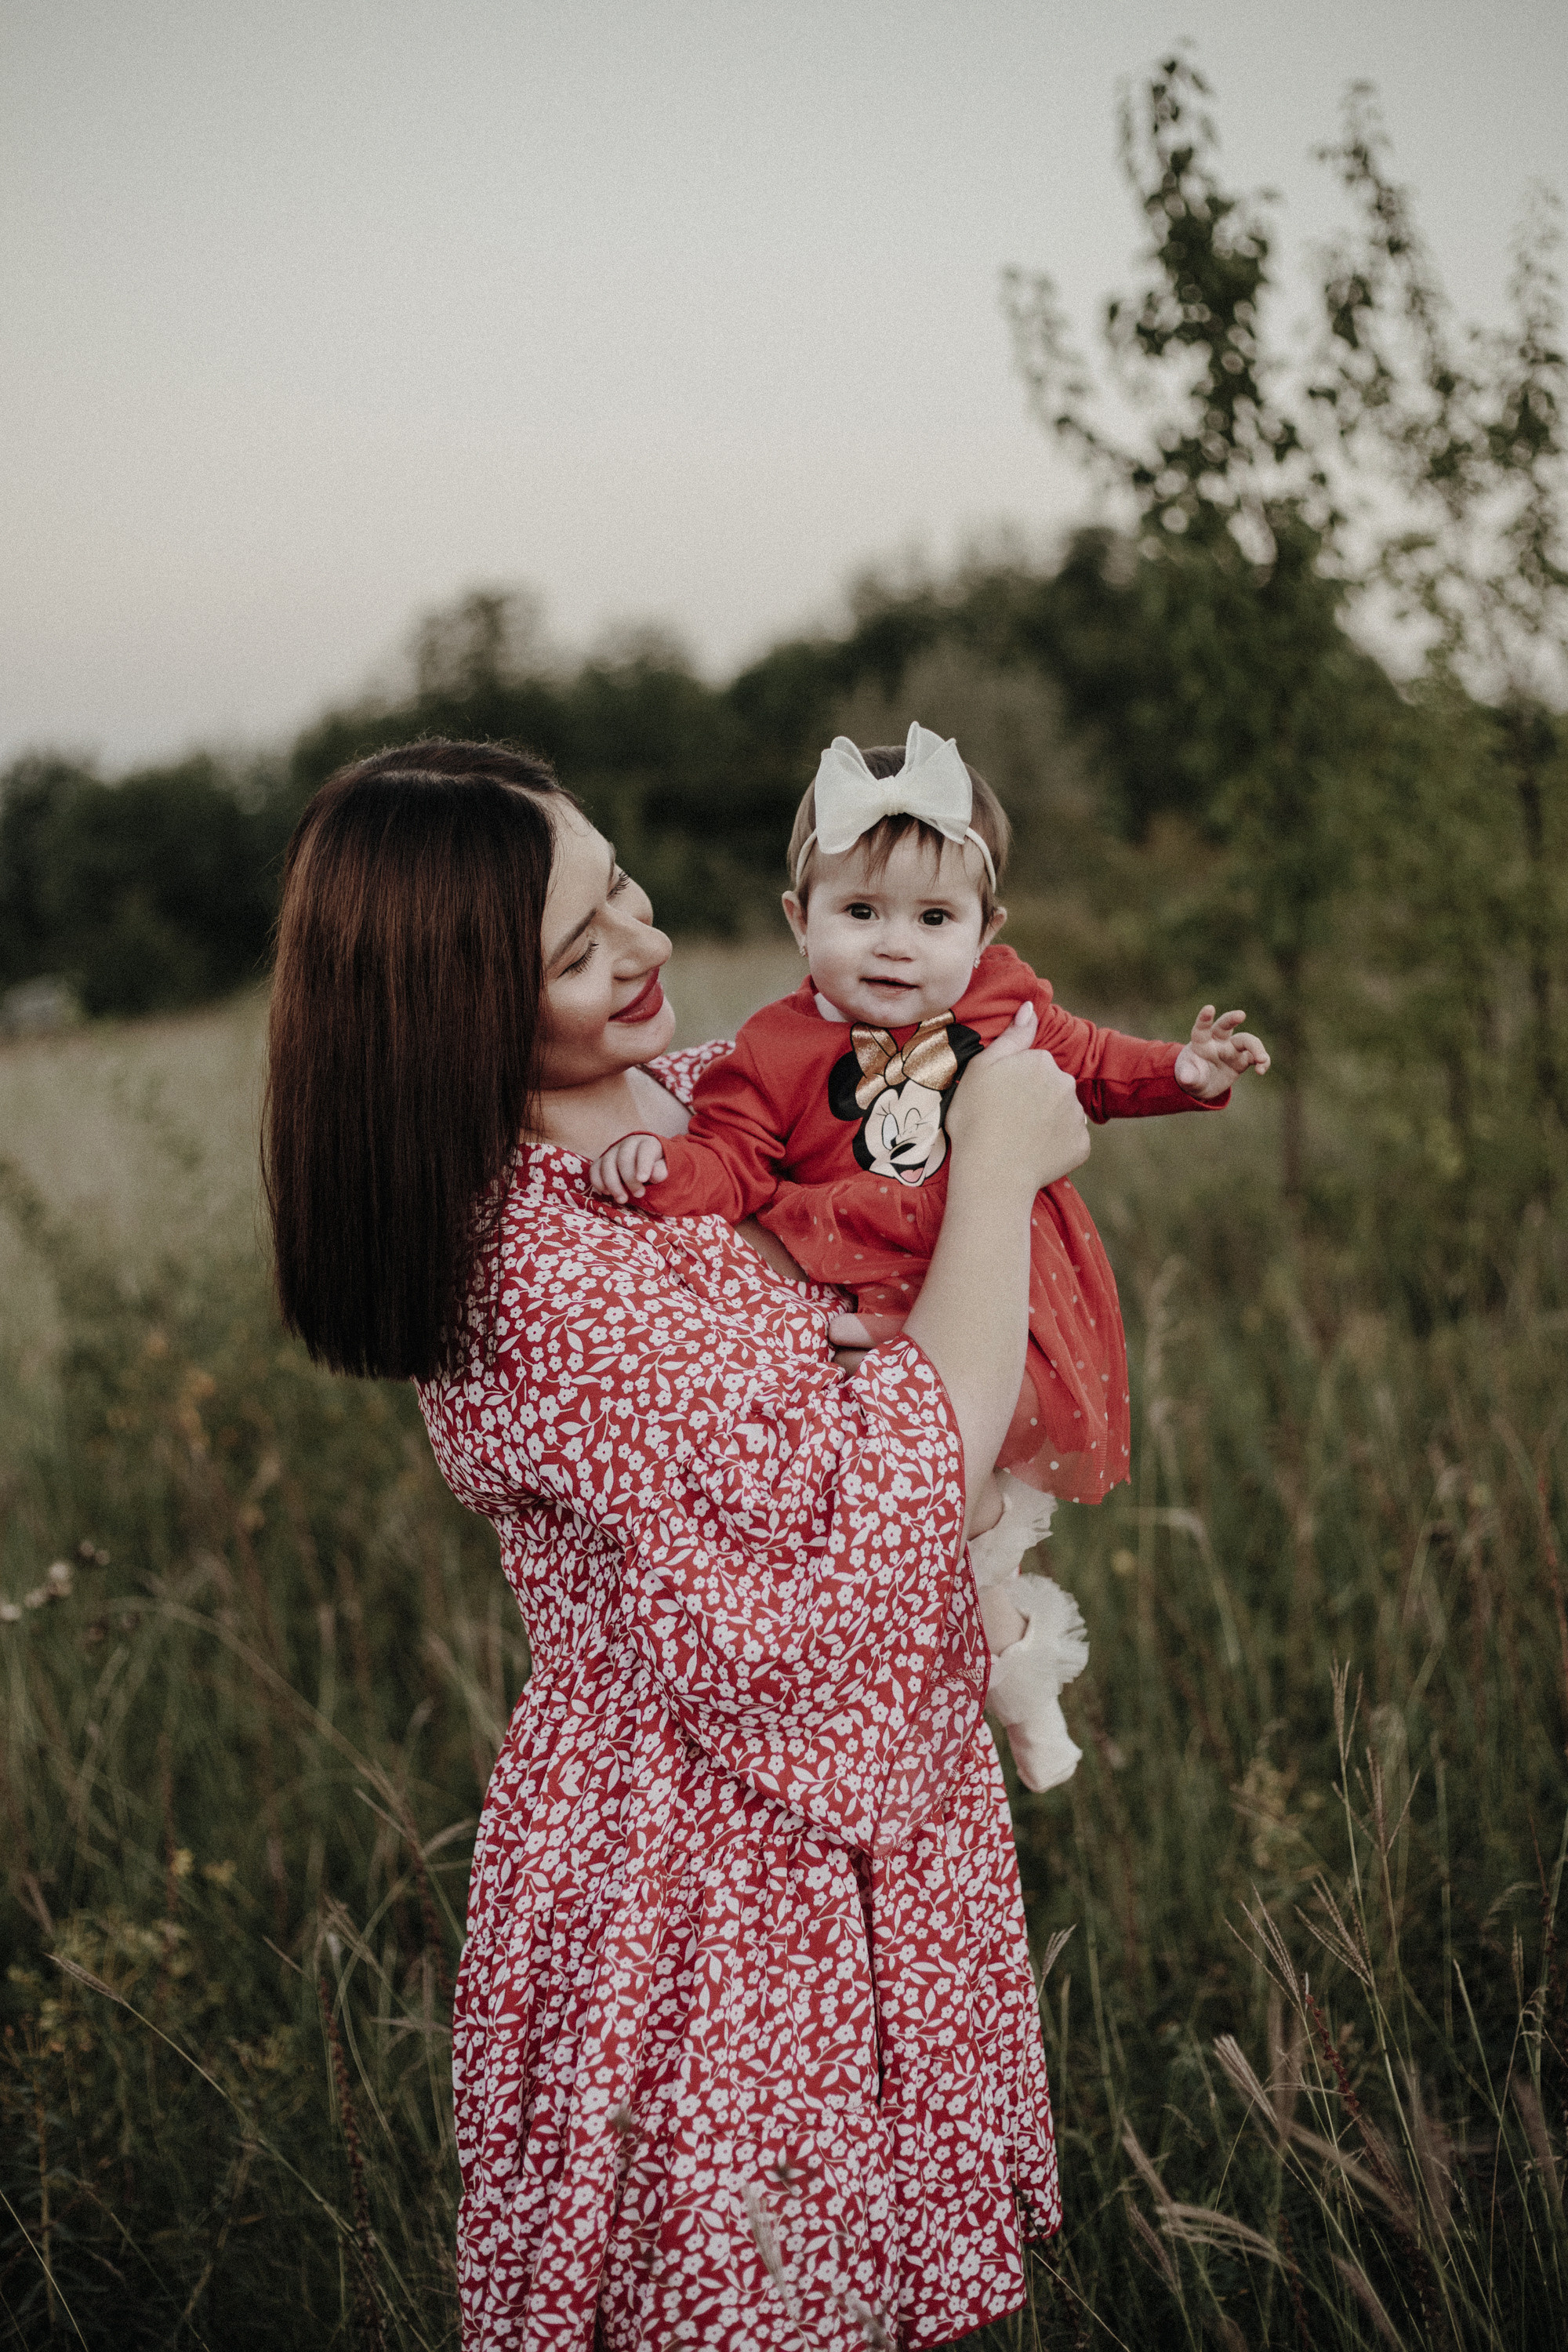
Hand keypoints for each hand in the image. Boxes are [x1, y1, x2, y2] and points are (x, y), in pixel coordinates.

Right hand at [588, 1132, 666, 1202]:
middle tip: (638, 1194)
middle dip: (629, 1178)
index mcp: (646, 1143)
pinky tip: (606, 1193)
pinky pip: (594, 1169)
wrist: (644, 1161)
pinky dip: (598, 1182)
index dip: (643, 1164)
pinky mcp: (601, 1160)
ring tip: (622, 1199)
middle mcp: (627, 1144)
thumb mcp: (663, 1167)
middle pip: (624, 1158)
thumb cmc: (655, 1165)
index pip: (645, 1150)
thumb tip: (655, 1174)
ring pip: (607, 1164)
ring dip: (613, 1184)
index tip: (642, 1179)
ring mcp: (612, 1151)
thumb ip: (661, 1170)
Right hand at [946, 1002, 1090, 1187]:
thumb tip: (1031, 1008)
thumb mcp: (981, 1068)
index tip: (997, 1098)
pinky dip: (1055, 1146)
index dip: (1013, 1080)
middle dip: (1034, 1097)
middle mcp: (1066, 1083)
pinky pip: (1069, 1140)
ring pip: (1061, 1111)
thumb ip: (1012, 1036)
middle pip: (1050, 1085)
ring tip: (1019, 1138)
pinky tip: (1033, 1154)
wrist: (992, 1172)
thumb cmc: (976, 1118)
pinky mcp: (1081, 1146)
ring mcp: (1077, 1116)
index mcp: (1042, 1061)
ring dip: (1046, 1120)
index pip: (1032, 1063)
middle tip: (1006, 1119)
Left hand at [1174, 1006, 1270, 1098]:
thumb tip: (1184, 1078)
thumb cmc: (1191, 1074)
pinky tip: (1262, 1070)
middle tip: (1240, 1015)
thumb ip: (1187, 1076)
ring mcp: (1232, 1049)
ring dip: (1256, 1048)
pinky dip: (1263, 1061)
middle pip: (1225, 1025)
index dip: (1205, 1018)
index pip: (1202, 1027)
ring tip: (1262, 1060)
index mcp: (1201, 1041)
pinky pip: (1256, 1057)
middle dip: (1232, 1018)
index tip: (1209, 1008)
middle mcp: (1218, 1041)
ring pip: (1247, 1041)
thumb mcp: (1187, 1077)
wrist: (1201, 1084)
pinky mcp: (1242, 1060)